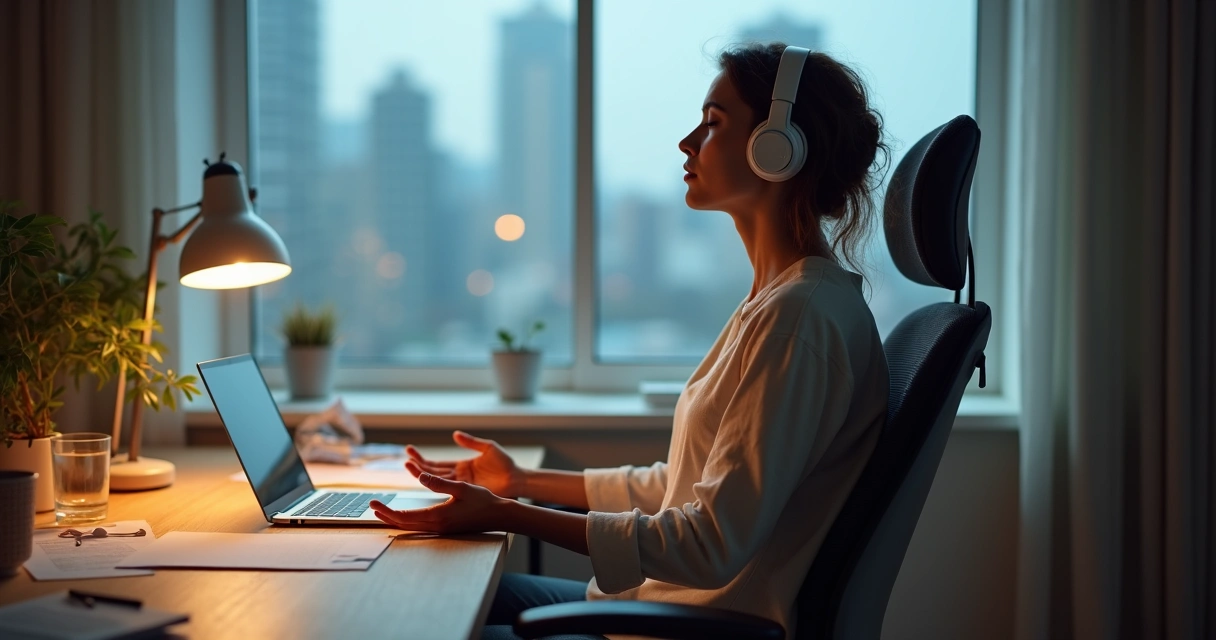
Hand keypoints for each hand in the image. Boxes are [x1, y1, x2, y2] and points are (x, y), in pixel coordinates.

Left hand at [369, 473, 507, 533]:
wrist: (499, 516)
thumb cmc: (483, 501)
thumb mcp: (462, 487)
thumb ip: (439, 483)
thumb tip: (420, 476)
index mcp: (438, 516)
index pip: (404, 516)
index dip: (387, 510)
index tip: (374, 503)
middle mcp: (437, 526)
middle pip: (404, 524)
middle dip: (386, 515)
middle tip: (372, 506)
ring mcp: (441, 529)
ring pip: (411, 527)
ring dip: (395, 519)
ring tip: (382, 511)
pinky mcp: (445, 528)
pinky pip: (419, 527)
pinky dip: (407, 521)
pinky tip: (404, 516)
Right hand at [405, 431, 521, 496]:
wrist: (518, 479)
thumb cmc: (506, 464)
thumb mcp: (488, 448)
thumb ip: (471, 442)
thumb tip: (454, 434)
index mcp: (462, 466)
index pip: (438, 464)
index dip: (423, 459)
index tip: (410, 452)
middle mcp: (459, 477)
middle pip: (433, 473)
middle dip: (418, 466)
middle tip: (405, 460)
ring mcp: (462, 485)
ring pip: (437, 481)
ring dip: (423, 474)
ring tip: (409, 466)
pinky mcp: (468, 491)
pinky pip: (448, 489)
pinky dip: (436, 485)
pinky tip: (425, 482)